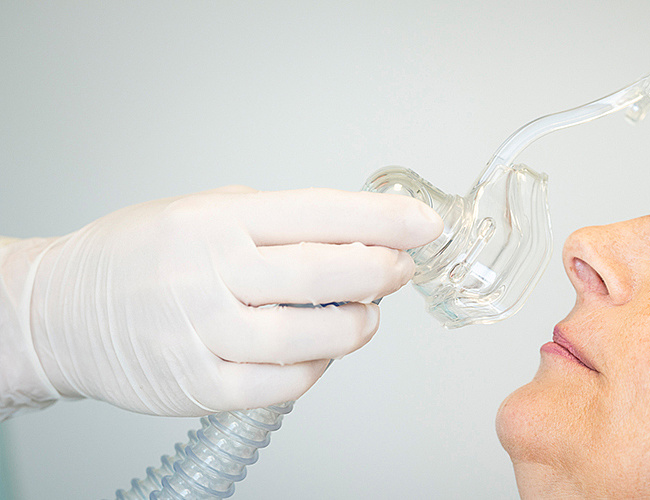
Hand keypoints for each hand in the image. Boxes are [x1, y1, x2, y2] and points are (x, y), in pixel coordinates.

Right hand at [17, 186, 441, 415]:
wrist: (60, 311)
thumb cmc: (140, 257)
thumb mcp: (201, 210)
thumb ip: (275, 220)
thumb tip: (360, 232)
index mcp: (215, 220)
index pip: (318, 213)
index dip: (383, 220)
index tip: (423, 225)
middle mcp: (208, 272)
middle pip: (323, 274)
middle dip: (381, 272)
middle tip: (401, 270)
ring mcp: (201, 332)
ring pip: (310, 337)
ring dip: (357, 326)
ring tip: (364, 314)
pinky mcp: (198, 385)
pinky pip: (284, 384)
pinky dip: (318, 369)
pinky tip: (320, 352)